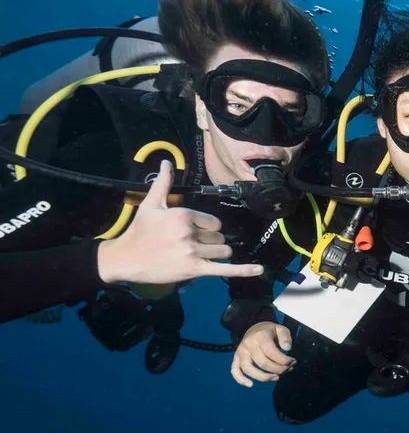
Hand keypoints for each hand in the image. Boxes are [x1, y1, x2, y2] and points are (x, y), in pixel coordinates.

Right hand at [96, 160, 263, 284]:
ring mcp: (193, 251)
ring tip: (198, 254)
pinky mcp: (194, 269)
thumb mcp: (151, 204)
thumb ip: (164, 183)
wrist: (126, 258)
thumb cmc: (140, 230)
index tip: (191, 231)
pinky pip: (224, 269)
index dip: (206, 227)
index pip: (214, 222)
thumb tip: (166, 162)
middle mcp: (190, 232)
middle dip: (210, 241)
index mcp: (184, 215)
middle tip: (189, 244)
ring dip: (216, 253)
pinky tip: (259, 270)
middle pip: (220, 237)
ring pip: (223, 251)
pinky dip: (243, 270)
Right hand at [231, 322, 293, 386]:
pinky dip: (240, 379)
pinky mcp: (236, 358)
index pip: (271, 352)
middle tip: (288, 369)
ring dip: (264, 377)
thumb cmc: (270, 331)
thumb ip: (285, 337)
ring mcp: (240, 352)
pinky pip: (235, 370)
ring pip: (249, 369)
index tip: (293, 362)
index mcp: (260, 336)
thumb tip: (287, 348)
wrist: (255, 329)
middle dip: (278, 369)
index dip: (283, 360)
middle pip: (262, 363)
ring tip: (277, 378)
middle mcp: (248, 344)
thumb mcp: (281, 329)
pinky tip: (250, 385)